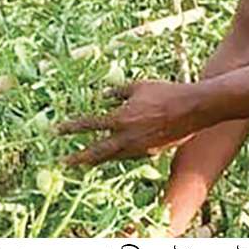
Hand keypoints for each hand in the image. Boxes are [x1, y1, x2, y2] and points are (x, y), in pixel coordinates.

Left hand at [57, 80, 200, 165]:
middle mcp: (127, 137)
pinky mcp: (150, 153)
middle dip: (78, 158)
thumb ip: (118, 92)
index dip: (71, 128)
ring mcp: (138, 148)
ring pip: (113, 157)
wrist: (191, 109)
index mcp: (121, 118)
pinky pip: (129, 156)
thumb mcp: (138, 86)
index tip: (57, 131)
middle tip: (63, 162)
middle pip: (96, 152)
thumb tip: (103, 96)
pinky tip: (116, 153)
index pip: (89, 125)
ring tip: (85, 162)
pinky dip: (120, 154)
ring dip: (98, 159)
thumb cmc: (164, 92)